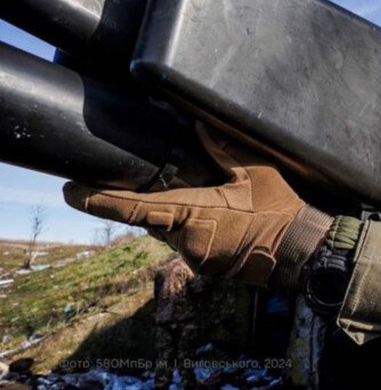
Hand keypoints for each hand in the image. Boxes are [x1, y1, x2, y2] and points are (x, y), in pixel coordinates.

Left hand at [63, 123, 330, 287]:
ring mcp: (196, 257)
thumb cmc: (280, 210)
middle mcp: (188, 241)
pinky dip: (184, 227)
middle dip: (141, 201)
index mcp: (195, 214)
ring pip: (165, 232)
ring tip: (189, 196)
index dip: (99, 199)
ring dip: (166, 215)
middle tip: (135, 180)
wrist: (301, 252)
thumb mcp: (256, 172)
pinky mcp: (206, 266)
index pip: (137, 207)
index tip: (70, 190)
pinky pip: (182, 243)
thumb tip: (198, 123)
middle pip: (149, 219)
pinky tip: (207, 214)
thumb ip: (224, 149)